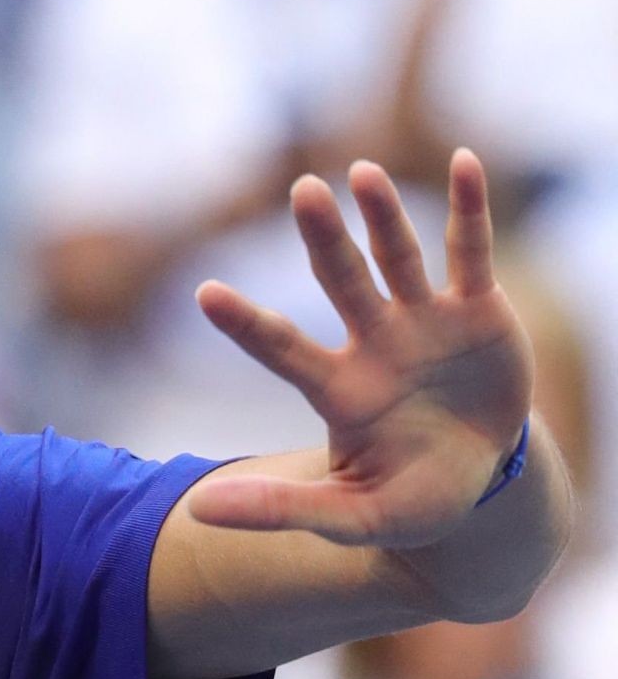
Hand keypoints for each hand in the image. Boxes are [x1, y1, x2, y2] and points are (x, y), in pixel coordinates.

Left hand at [185, 149, 532, 547]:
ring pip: (399, 256)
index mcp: (339, 390)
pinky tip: (464, 162)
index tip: (204, 293)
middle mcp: (374, 343)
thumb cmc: (409, 500)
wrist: (484, 489)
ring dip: (384, 215)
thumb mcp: (349, 517)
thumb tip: (195, 514)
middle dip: (325, 238)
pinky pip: (470, 252)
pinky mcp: (478, 312)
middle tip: (302, 190)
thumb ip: (278, 509)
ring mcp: (424, 322)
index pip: (281, 350)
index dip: (247, 324)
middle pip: (342, 281)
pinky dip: (468, 209)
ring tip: (362, 171)